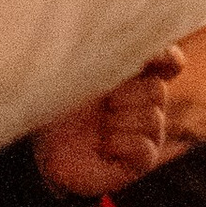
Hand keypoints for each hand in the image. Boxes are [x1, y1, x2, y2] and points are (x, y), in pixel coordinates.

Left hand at [33, 52, 181, 194]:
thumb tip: (140, 45)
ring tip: (98, 128)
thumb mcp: (78, 69)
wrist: (36, 148)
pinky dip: (120, 144)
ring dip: (118, 121)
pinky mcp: (142, 161)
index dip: (166, 58)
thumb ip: (109, 53)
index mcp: (134, 76)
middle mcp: (145, 103)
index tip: (151, 58)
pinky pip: (144, 147)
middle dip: (124, 94)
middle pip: (157, 90)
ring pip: (152, 118)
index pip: (169, 62)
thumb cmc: (53, 104)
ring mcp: (148, 133)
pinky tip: (104, 146)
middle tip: (100, 103)